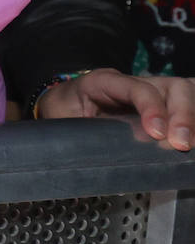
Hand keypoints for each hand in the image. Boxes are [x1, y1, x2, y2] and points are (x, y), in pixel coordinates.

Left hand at [36, 67, 194, 149]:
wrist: (62, 103)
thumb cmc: (63, 111)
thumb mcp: (62, 119)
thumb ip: (76, 135)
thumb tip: (89, 161)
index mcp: (102, 82)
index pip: (136, 87)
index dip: (151, 107)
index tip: (156, 134)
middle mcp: (133, 82)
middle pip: (173, 86)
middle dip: (183, 114)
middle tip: (181, 144)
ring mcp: (151, 91)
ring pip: (185, 93)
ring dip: (192, 118)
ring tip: (189, 144)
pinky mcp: (162, 104)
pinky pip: (186, 103)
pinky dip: (192, 118)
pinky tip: (192, 135)